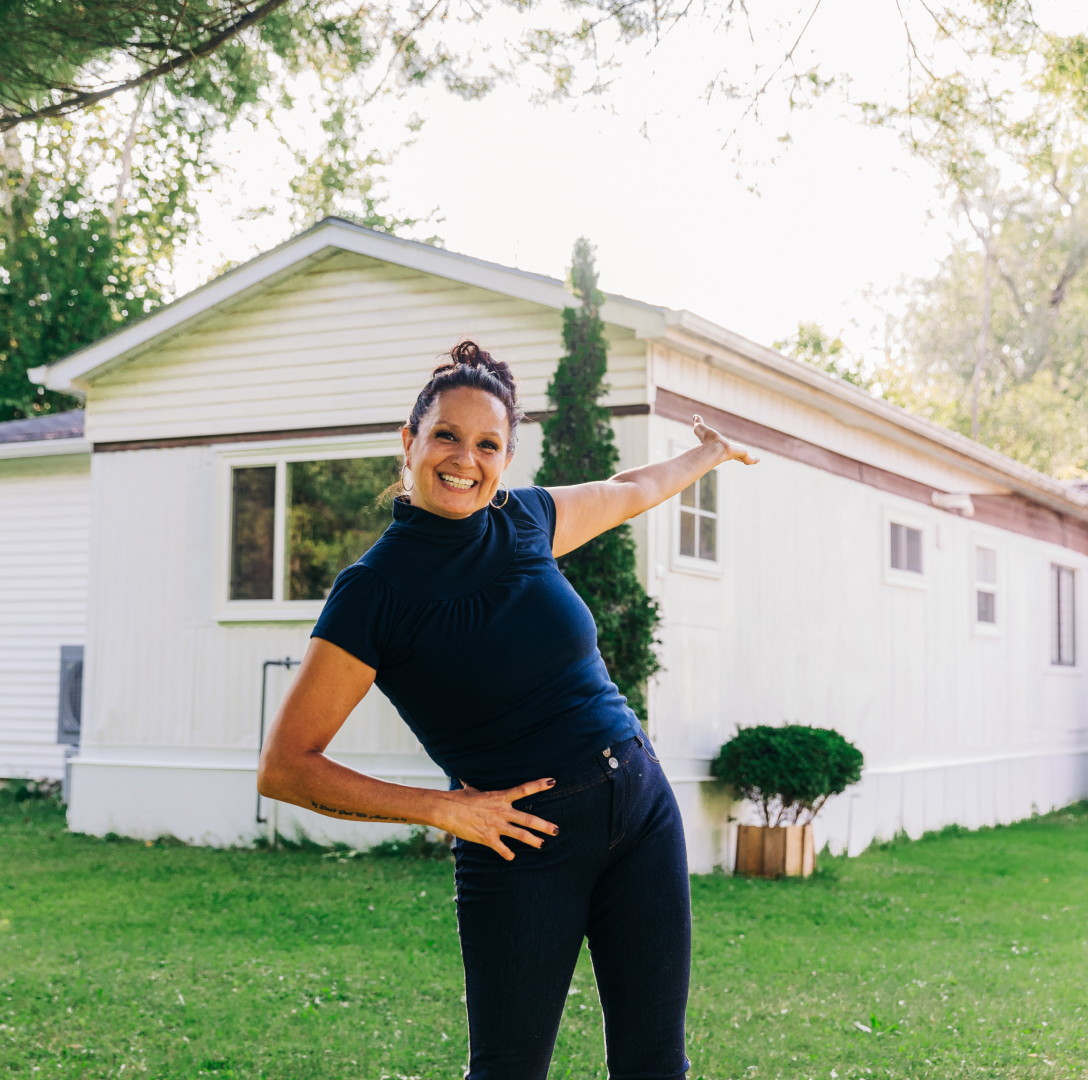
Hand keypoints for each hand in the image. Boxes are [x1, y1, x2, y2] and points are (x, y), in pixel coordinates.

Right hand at [433, 777, 558, 860]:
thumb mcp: (472, 789)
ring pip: (520, 834)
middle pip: (528, 819)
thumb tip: (466, 779)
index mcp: (500, 797)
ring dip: (533, 840)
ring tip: (542, 844)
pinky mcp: (488, 838)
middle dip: (544, 825)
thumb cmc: (459, 798)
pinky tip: (512, 857)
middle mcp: (502, 811)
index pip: (524, 789)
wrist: (447, 810)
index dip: (539, 785)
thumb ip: (476, 787)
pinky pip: (502, 849)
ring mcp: (496, 825)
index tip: (552, 781)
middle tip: (556, 830)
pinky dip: (508, 854)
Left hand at [693, 414, 758, 464]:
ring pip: (743, 458)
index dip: (726, 448)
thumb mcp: (700, 428)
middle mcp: (728, 452)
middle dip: (737, 455)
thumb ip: (698, 422)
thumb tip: (694, 416)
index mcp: (720, 447)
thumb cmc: (706, 439)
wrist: (713, 448)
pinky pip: (749, 459)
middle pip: (734, 454)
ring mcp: (735, 455)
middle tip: (742, 456)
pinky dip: (753, 460)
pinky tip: (757, 460)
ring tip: (753, 460)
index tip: (728, 448)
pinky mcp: (742, 455)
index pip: (724, 448)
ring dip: (747, 459)